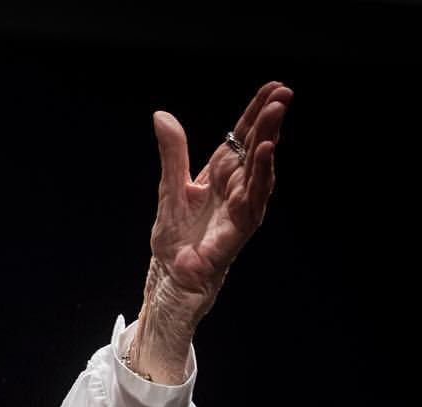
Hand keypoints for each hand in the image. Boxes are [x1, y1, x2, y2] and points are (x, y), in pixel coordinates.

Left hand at [131, 81, 292, 382]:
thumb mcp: (168, 188)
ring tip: (277, 113)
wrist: (170, 279)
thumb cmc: (173, 240)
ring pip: (261, 169)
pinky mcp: (240, 228)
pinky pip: (254, 198)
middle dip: (270, 120)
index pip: (241, 138)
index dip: (255, 113)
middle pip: (256, 148)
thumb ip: (171, 153)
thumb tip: (162, 115)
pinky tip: (266, 153)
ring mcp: (241, 208)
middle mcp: (236, 189)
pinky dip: (260, 174)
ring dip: (269, 140)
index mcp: (219, 177)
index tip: (272, 87)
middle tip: (284, 92)